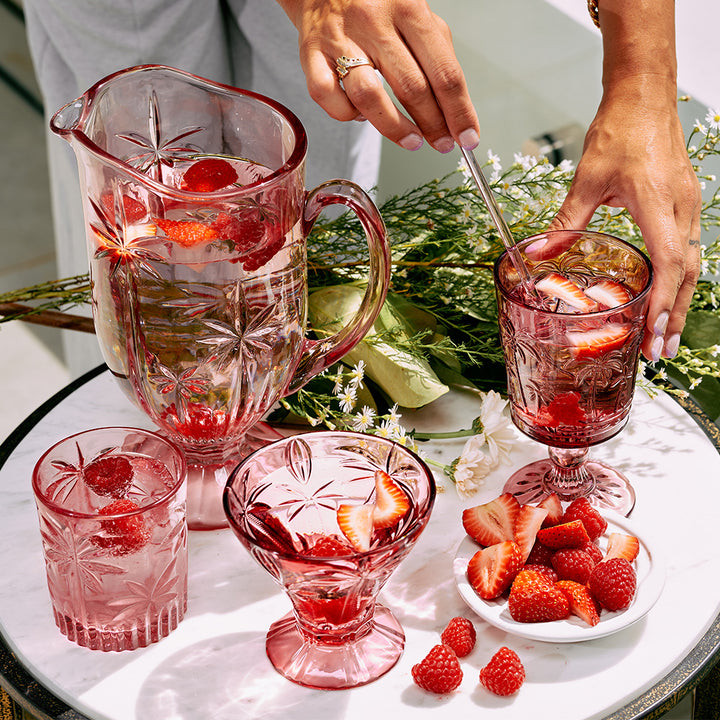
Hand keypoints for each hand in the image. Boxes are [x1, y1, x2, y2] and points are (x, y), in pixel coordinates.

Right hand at [275, 0, 479, 152]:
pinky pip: (328, 96)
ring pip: (369, 96)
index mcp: (409, 9)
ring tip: (412, 140)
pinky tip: (361, 115)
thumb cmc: (376, 5)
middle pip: (412, 87)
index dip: (459, 112)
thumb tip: (456, 108)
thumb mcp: (416, 14)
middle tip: (442, 143)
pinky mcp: (311, 55)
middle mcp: (374, 22)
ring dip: (395, 128)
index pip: (444, 72)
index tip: (467, 137)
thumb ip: (437, 55)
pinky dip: (347, 114)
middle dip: (433, 125)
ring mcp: (340, 39)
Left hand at [541, 86, 701, 361]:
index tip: (651, 335)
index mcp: (659, 205)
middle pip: (688, 274)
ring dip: (679, 302)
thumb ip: (566, 222)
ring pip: (693, 264)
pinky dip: (680, 279)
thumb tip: (536, 253)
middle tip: (660, 353)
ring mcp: (688, 206)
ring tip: (663, 337)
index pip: (669, 265)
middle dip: (674, 317)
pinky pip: (689, 249)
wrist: (645, 96)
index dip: (661, 303)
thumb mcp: (587, 180)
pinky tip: (666, 296)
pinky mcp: (684, 203)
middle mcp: (682, 209)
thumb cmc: (620, 130)